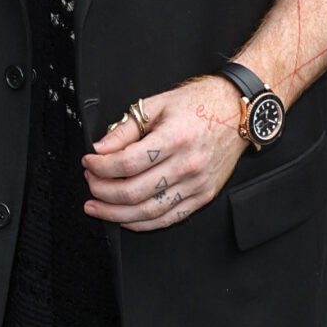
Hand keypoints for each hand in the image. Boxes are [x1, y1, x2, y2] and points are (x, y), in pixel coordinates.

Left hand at [82, 76, 247, 230]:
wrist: (237, 112)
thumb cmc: (200, 104)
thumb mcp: (157, 105)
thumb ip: (126, 129)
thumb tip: (100, 148)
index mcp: (175, 139)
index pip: (127, 163)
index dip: (101, 167)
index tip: (89, 162)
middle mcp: (188, 165)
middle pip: (134, 191)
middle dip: (103, 191)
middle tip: (90, 183)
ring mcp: (197, 184)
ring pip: (149, 211)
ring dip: (116, 213)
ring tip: (97, 206)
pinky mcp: (203, 196)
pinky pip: (169, 218)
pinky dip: (143, 223)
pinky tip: (125, 217)